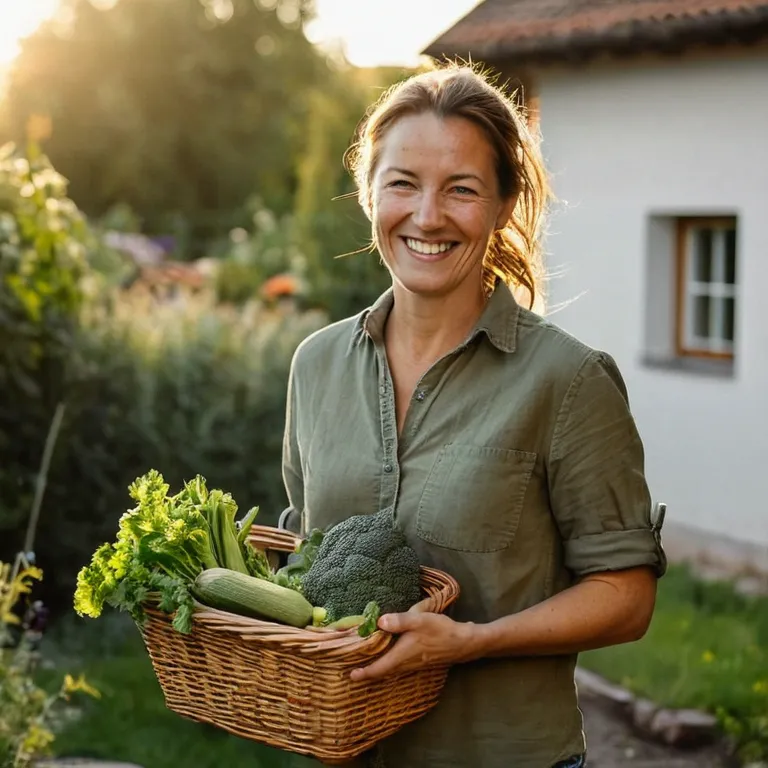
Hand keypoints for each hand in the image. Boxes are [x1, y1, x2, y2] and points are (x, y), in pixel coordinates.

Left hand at [349, 610, 479, 681]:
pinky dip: (390, 662)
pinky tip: (389, 653)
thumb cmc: (440, 631)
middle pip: (383, 671)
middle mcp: (406, 663)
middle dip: (369, 671)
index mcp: (402, 655)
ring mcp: (414, 664)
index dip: (364, 673)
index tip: (351, 675)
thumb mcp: (420, 620)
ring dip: (379, 667)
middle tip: (354, 668)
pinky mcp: (421, 661)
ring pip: (392, 669)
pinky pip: (400, 665)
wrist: (463, 643)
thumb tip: (379, 621)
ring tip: (367, 661)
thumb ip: (400, 621)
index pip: (379, 668)